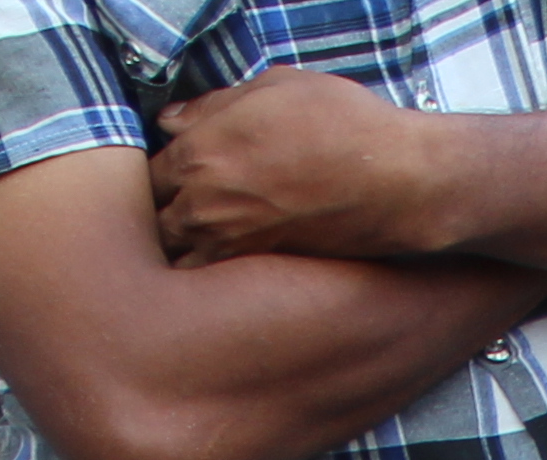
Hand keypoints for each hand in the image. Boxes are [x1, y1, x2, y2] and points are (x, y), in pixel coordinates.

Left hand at [151, 67, 445, 263]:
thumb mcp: (274, 88)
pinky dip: (212, 277)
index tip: (177, 172)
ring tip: (202, 242)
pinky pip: (215, 284)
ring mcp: (229, 248)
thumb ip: (213, 106)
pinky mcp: (258, 276)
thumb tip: (174, 119)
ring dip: (183, 252)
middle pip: (154, 224)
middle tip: (184, 208)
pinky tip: (228, 263)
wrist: (396, 181)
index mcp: (198, 154)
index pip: (150, 174)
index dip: (163, 173)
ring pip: (178, 262)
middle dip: (163, 215)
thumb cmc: (341, 124)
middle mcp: (203, 207)